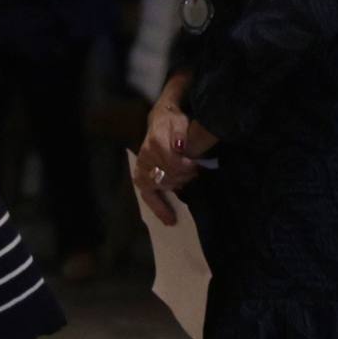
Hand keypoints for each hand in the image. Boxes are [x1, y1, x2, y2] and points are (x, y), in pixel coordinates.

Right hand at [134, 101, 198, 224]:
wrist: (159, 120)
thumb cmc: (172, 122)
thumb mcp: (180, 122)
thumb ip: (180, 133)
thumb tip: (179, 147)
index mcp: (156, 143)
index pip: (173, 163)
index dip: (187, 167)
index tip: (197, 166)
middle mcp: (146, 157)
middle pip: (167, 176)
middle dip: (183, 177)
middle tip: (194, 173)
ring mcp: (142, 168)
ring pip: (159, 186)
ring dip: (174, 187)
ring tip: (184, 183)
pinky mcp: (140, 177)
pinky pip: (148, 196)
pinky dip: (159, 207)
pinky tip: (169, 219)